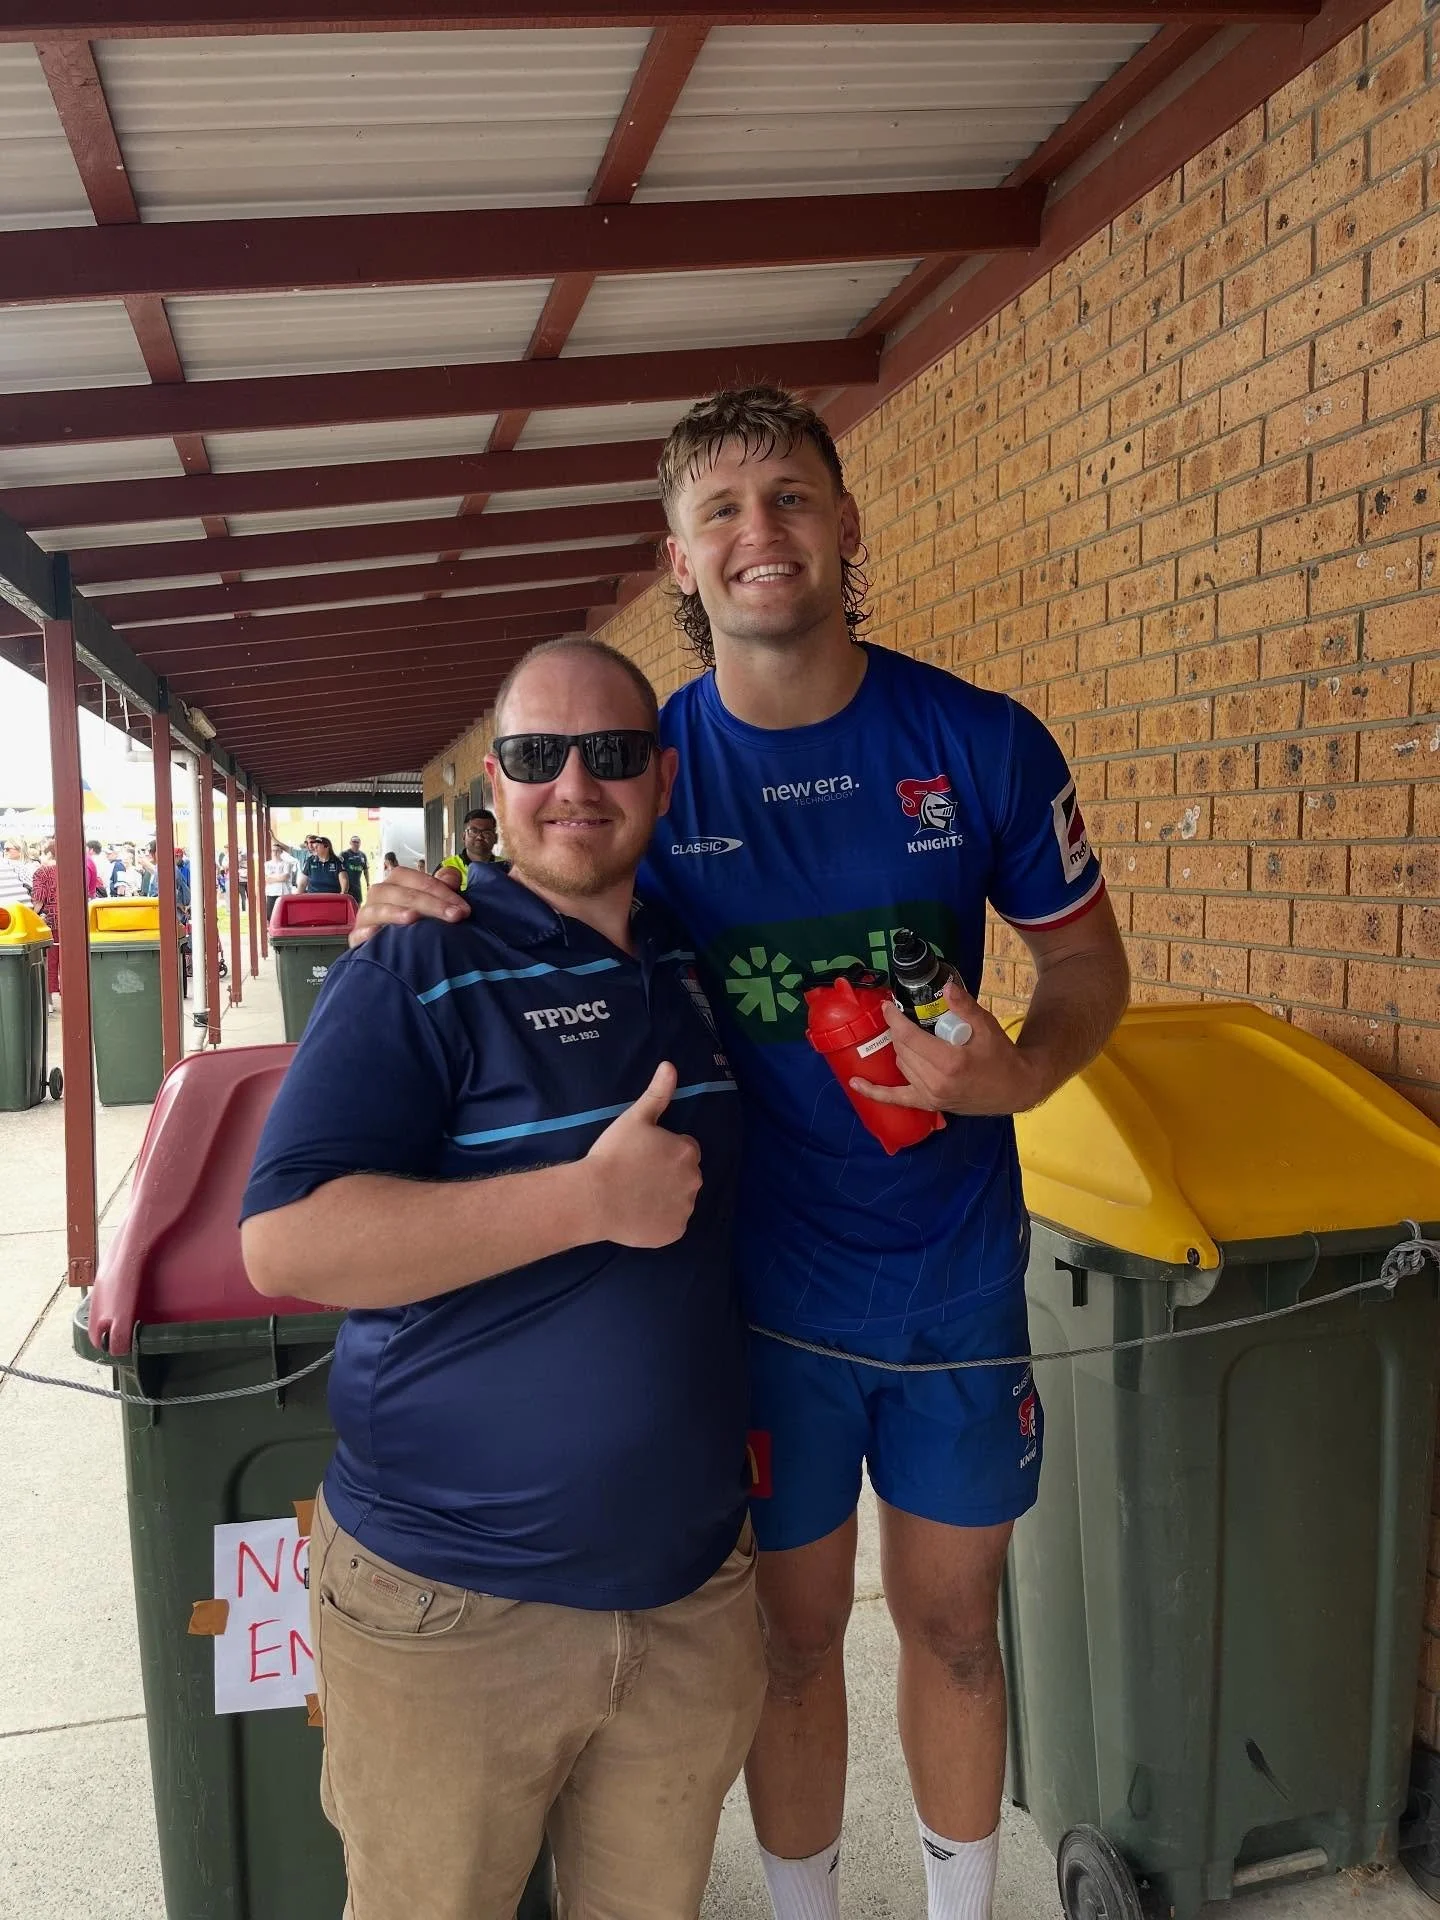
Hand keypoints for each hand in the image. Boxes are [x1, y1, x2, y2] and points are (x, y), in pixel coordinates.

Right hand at [349, 864, 465, 946]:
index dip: (442, 891)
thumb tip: (452, 875)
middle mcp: (380, 896)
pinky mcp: (357, 938)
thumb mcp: (433, 905)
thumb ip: (442, 888)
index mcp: (397, 883)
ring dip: (395, 912)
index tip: (464, 909)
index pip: (417, 880)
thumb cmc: (416, 925)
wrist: (393, 954)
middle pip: (401, 893)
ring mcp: (367, 916)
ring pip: (377, 909)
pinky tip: (376, 934)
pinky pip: (357, 934)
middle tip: (454, 916)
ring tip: (413, 918)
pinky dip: (366, 933)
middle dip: (430, 903)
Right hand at [582, 1061, 701, 1246]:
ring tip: (636, 1196)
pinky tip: (638, 1215)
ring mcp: (685, 1209)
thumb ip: (658, 1093)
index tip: (643, 1156)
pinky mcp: (674, 1232)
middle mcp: (694, 1180)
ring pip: (680, 1200)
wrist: (594, 1197)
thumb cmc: (613, 1154)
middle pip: (686, 1175)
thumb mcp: (635, 1118)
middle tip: (638, 1176)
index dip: (664, 1152)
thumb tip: (670, 1066)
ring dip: (666, 1198)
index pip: (686, 1149)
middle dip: (669, 1175)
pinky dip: (659, 1221)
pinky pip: (672, 1224)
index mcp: (687, 1152)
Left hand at [850, 979, 1047, 1116]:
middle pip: (902, 1050)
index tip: (886, 1005)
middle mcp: (936, 1082)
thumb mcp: (986, 1026)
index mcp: (950, 1062)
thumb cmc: (1001, 1055)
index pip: (909, 1037)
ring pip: (901, 1065)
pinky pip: (897, 1099)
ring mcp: (932, 1096)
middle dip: (898, 1031)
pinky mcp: (930, 1104)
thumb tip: (946, 987)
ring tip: (907, 1034)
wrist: (1015, 1088)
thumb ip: (964, 1007)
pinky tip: (857, 1083)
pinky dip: (875, 1092)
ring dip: (900, 1048)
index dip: (893, 1019)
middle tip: (902, 1016)